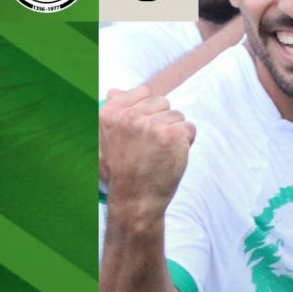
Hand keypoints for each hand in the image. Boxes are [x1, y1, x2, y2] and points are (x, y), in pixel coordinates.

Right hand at [99, 86, 195, 223]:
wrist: (135, 200)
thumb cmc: (120, 173)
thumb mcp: (103, 141)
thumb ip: (111, 114)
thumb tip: (115, 91)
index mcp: (110, 114)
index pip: (143, 92)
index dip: (150, 110)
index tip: (147, 128)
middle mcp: (130, 117)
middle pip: (162, 102)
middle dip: (163, 120)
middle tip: (154, 145)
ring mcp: (152, 125)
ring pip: (177, 116)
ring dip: (175, 132)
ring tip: (162, 153)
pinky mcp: (173, 135)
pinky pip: (190, 128)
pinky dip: (187, 142)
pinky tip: (174, 155)